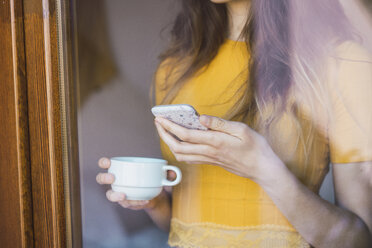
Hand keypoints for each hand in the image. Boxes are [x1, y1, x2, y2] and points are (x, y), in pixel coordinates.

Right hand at [96, 157, 170, 209]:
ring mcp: (119, 192)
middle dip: (104, 178)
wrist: (156, 195)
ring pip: (110, 195)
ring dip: (115, 195)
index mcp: (120, 168)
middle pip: (101, 179)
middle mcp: (116, 180)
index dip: (103, 162)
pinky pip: (126, 203)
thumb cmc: (153, 178)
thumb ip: (168, 172)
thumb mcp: (161, 173)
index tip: (107, 162)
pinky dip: (134, 202)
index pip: (106, 163)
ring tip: (124, 196)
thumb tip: (172, 172)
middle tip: (113, 178)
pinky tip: (144, 201)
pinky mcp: (125, 202)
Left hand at [154, 115, 282, 180]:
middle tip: (158, 123)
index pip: (185, 135)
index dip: (170, 126)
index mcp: (215, 142)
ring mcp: (209, 159)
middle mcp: (209, 152)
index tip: (160, 118)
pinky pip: (190, 159)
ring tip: (166, 131)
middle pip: (178, 146)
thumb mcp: (241, 130)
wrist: (262, 168)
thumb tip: (200, 118)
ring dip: (170, 143)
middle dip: (164, 135)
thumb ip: (219, 124)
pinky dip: (180, 150)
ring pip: (182, 155)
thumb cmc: (255, 147)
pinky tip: (180, 143)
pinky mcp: (212, 162)